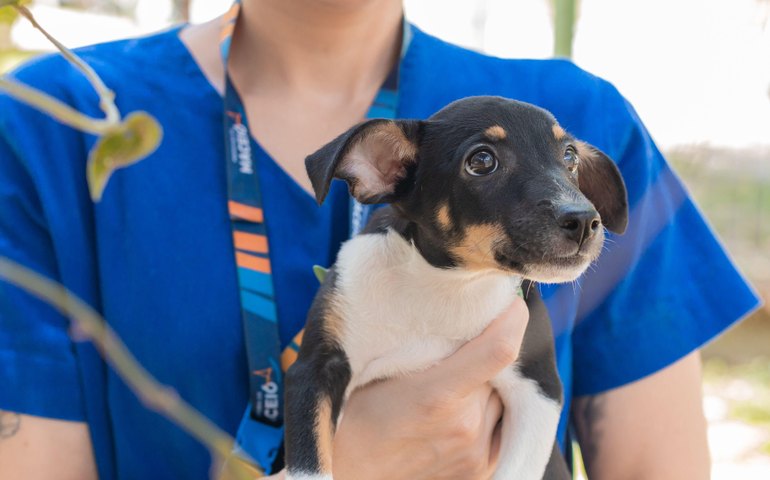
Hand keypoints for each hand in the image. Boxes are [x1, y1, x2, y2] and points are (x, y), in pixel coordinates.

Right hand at [331, 298, 528, 479]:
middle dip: (489, 352)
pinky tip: (463, 406)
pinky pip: (502, 424)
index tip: (510, 303)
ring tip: (457, 382)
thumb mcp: (380, 369)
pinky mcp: (482, 469)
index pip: (499, 349)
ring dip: (489, 383)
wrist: (350, 474)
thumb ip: (425, 345)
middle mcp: (466, 426)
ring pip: (503, 396)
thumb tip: (462, 313)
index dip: (512, 319)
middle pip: (501, 370)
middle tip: (465, 343)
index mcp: (437, 395)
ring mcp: (477, 452)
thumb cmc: (357, 416)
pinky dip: (489, 409)